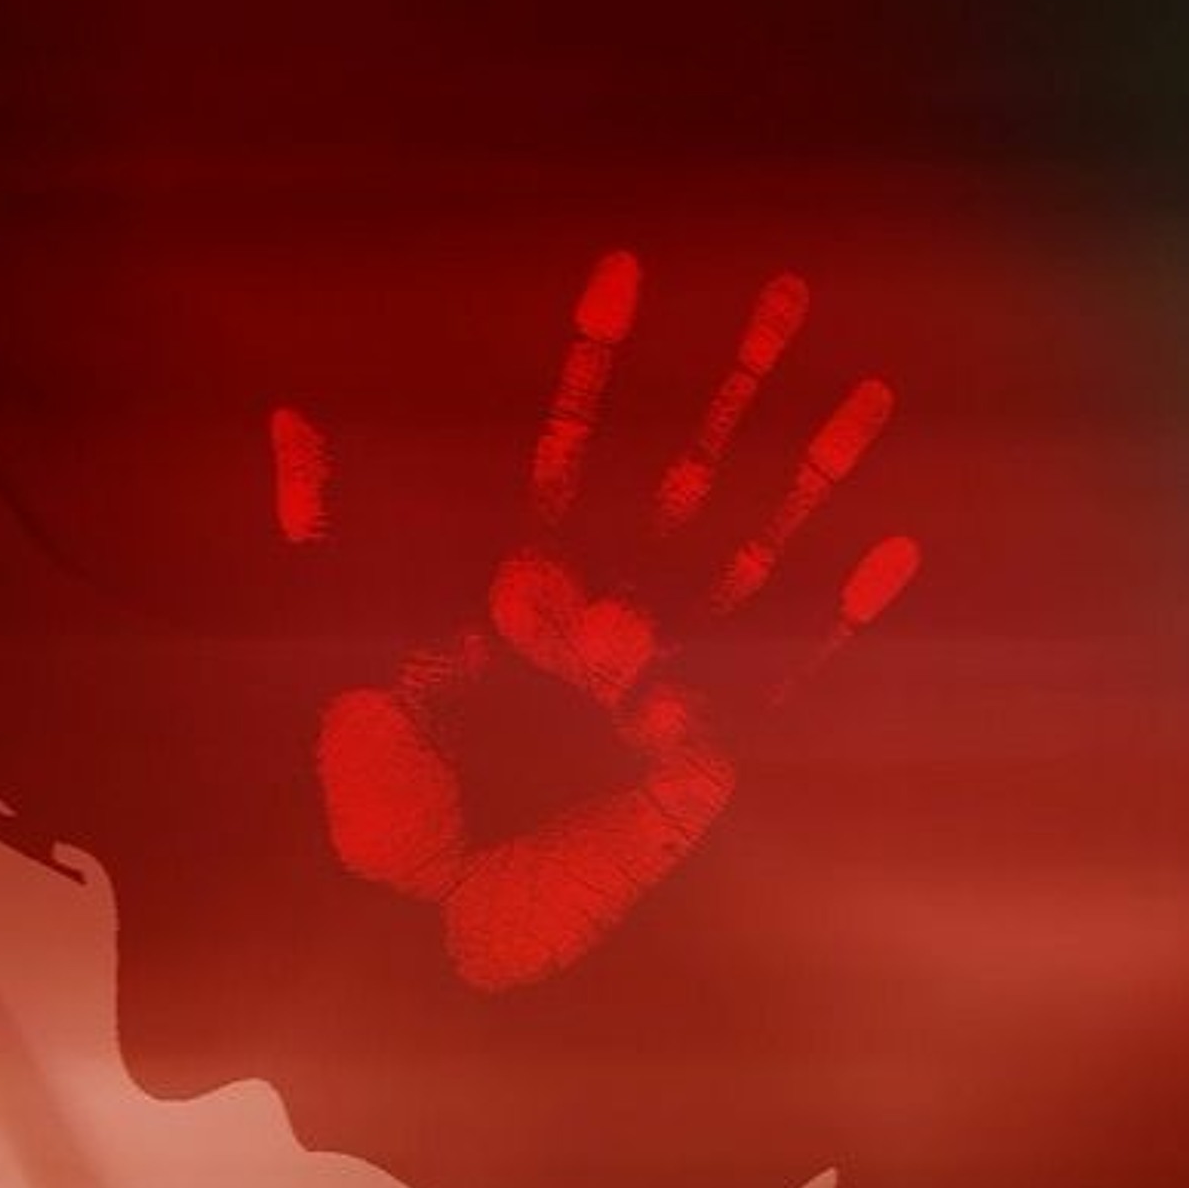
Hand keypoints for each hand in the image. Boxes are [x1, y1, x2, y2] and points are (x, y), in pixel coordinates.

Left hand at [272, 252, 919, 991]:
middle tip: (784, 289)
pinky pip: (789, 675)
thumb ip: (317, 523)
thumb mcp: (328, 633)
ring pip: (748, 547)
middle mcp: (595, 609)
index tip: (620, 265)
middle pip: (677, 468)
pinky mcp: (702, 752)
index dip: (591, 359)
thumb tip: (290, 411)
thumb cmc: (356, 780)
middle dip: (728, 380)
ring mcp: (656, 673)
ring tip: (868, 391)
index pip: (562, 440)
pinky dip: (844, 616)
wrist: (397, 922)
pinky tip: (899, 549)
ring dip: (808, 470)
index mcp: (512, 571)